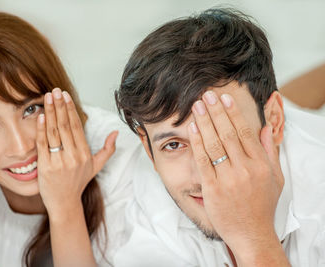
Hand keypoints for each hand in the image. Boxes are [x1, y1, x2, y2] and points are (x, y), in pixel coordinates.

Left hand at [36, 88, 117, 218]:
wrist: (65, 203)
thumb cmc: (78, 182)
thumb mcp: (96, 166)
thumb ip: (108, 149)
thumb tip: (116, 133)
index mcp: (84, 153)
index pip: (76, 127)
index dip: (70, 109)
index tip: (65, 96)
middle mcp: (74, 156)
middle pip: (65, 126)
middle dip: (60, 106)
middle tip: (55, 90)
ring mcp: (60, 162)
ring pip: (54, 132)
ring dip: (50, 113)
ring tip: (47, 98)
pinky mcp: (46, 167)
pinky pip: (43, 144)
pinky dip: (41, 129)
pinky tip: (40, 116)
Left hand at [187, 91, 284, 263]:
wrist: (251, 234)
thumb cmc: (262, 206)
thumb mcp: (275, 179)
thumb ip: (270, 152)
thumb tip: (266, 129)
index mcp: (260, 165)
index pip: (245, 132)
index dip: (233, 114)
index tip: (224, 99)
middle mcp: (245, 169)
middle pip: (228, 134)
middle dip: (216, 112)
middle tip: (206, 95)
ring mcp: (228, 179)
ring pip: (214, 144)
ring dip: (204, 122)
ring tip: (196, 106)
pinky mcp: (212, 189)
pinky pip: (203, 161)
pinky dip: (197, 143)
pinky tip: (192, 129)